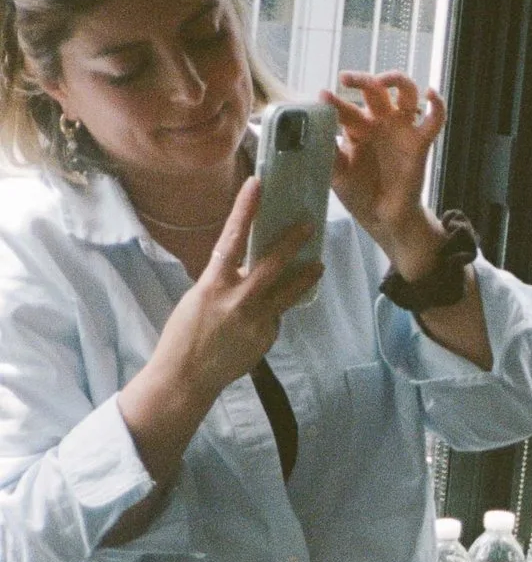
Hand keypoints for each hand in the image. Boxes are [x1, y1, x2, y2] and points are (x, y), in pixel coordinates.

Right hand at [143, 178, 321, 406]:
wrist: (185, 377)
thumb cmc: (184, 334)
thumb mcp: (198, 299)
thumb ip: (225, 283)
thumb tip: (249, 271)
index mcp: (212, 284)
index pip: (232, 238)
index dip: (245, 210)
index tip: (258, 185)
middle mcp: (237, 299)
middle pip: (273, 263)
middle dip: (292, 241)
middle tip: (310, 224)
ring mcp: (256, 319)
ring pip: (289, 292)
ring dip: (306, 276)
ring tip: (318, 265)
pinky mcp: (266, 337)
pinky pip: (275, 318)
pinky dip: (272, 314)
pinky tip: (261, 321)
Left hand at [325, 72, 447, 277]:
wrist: (383, 217)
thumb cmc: (358, 193)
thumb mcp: (336, 174)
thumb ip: (329, 153)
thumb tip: (313, 132)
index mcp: (355, 128)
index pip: (344, 108)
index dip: (334, 101)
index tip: (323, 96)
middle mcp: (379, 123)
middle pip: (373, 90)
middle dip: (361, 79)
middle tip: (346, 78)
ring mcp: (401, 130)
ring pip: (404, 94)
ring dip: (396, 80)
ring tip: (386, 80)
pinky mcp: (420, 142)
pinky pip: (434, 119)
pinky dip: (438, 104)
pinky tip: (432, 93)